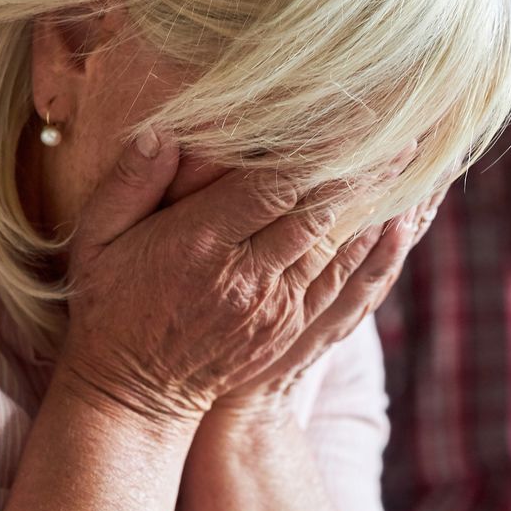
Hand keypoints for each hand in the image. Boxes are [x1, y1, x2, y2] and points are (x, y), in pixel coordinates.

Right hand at [52, 130, 409, 426]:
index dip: (317, 152)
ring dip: (376, 203)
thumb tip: (164, 131)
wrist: (133, 394)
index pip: (271, 188)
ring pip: (337, 246)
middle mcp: (245, 277)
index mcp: (199, 245)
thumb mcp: (97, 239)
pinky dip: (372, 249)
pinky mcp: (290, 328)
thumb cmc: (110, 302)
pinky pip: (341, 282)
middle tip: (405, 129)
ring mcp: (274, 307)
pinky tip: (396, 219)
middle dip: (363, 171)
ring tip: (412, 162)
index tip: (351, 116)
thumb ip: (130, 182)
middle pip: (317, 213)